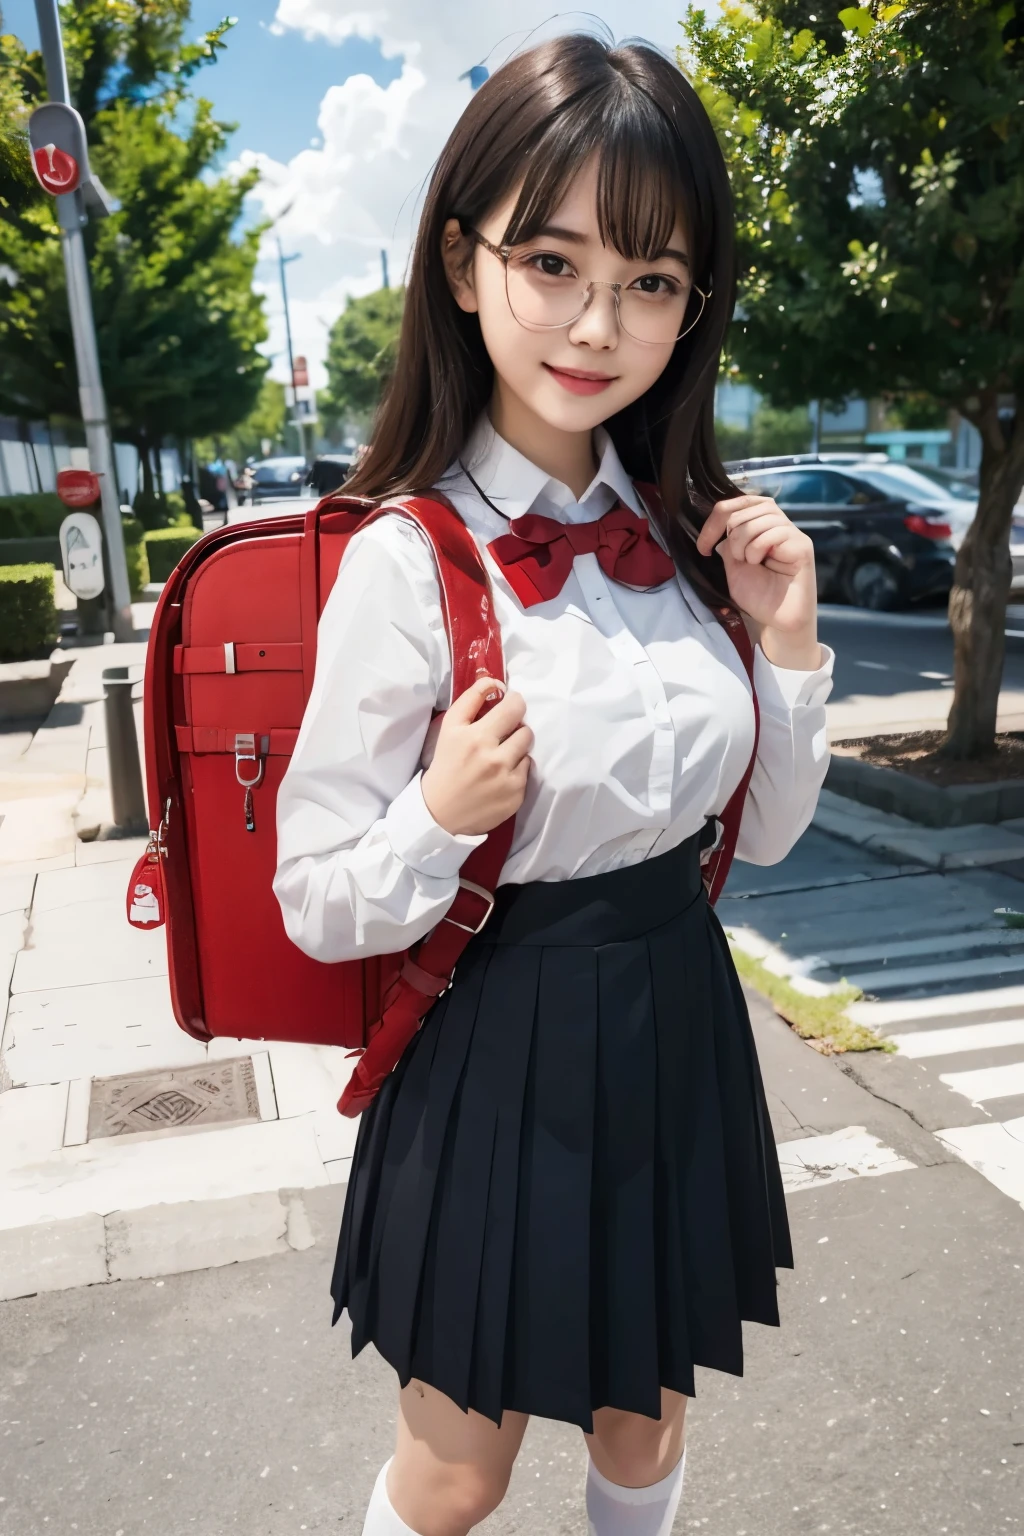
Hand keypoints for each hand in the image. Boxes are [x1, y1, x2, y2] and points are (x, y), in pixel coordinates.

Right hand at [421, 676, 532, 835]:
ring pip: (527, 750)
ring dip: (517, 749)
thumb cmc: (446, 764)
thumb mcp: (449, 728)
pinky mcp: (516, 796)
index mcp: (475, 737)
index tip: (509, 705)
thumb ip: (471, 700)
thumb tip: (495, 681)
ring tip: (500, 756)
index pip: (513, 708)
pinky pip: (527, 771)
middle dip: (516, 728)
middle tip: (504, 734)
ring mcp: (507, 778)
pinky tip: (499, 777)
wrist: (440, 811)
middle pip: (525, 730)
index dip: (515, 703)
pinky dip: (516, 771)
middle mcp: (493, 757)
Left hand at [696, 493, 821, 669]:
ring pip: (759, 517)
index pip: (736, 503)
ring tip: (750, 562)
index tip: (703, 547)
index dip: (715, 519)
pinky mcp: (802, 545)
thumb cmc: (758, 596)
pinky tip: (761, 563)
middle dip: (730, 533)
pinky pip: (775, 532)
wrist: (777, 621)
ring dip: (744, 542)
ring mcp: (791, 533)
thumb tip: (723, 525)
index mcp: (759, 526)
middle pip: (745, 507)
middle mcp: (777, 524)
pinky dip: (759, 547)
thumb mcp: (733, 566)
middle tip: (735, 558)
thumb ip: (728, 543)